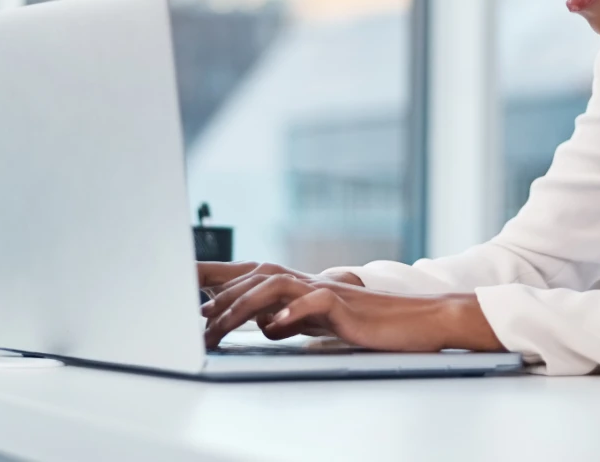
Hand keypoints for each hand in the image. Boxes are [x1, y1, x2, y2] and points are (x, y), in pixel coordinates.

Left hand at [198, 261, 363, 338]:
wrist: (410, 319)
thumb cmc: (364, 321)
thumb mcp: (318, 322)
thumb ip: (292, 318)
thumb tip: (267, 324)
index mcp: (299, 286)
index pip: (253, 274)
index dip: (220, 278)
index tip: (188, 289)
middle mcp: (308, 282)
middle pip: (258, 275)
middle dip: (223, 294)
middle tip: (198, 318)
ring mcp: (325, 291)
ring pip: (278, 284)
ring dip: (245, 303)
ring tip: (223, 324)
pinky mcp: (343, 306)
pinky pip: (316, 301)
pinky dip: (293, 311)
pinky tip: (275, 325)